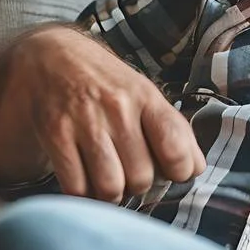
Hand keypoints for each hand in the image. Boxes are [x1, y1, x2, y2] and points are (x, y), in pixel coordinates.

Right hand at [7, 29, 205, 202]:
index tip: (175, 174)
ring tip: (109, 182)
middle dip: (140, 185)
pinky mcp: (55, 134)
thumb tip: (196, 169)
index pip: (175, 147)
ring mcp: (85, 122)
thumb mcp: (143, 93)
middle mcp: (118, 108)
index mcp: (146, 97)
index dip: (181, 171)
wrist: (52, 55)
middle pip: (141, 176)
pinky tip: (85, 181)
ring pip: (110, 186)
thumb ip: (171, 128)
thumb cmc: (106, 82)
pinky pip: (75, 186)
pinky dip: (82, 194)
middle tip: (132, 175)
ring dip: (112, 194)